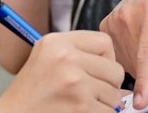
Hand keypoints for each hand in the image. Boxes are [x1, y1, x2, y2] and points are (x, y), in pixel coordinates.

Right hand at [0, 31, 125, 112]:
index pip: (105, 43)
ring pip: (115, 94)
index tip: (97, 71)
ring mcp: (75, 83)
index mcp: (58, 42)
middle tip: (90, 93)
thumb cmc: (30, 92)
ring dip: (104, 104)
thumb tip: (116, 67)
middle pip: (115, 70)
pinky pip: (109, 112)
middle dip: (108, 85)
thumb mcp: (46, 56)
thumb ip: (78, 52)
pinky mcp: (81, 106)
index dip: (107, 59)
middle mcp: (66, 58)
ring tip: (81, 104)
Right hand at [100, 0, 147, 108]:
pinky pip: (120, 58)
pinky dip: (135, 58)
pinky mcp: (104, 28)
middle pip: (141, 63)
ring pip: (130, 64)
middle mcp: (127, 15)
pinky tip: (143, 41)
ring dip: (146, 62)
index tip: (141, 102)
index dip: (146, 80)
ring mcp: (112, 22)